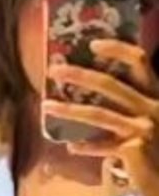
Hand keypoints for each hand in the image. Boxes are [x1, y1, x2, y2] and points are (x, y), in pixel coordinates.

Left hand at [47, 40, 158, 195]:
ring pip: (99, 114)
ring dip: (69, 109)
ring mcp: (143, 129)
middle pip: (110, 84)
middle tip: (54, 70)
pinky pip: (103, 145)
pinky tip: (71, 146)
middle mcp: (152, 107)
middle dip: (79, 75)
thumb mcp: (150, 119)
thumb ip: (133, 104)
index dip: (117, 49)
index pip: (140, 61)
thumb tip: (96, 87)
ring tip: (47, 106)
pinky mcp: (134, 150)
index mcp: (156, 95)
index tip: (92, 45)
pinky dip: (87, 146)